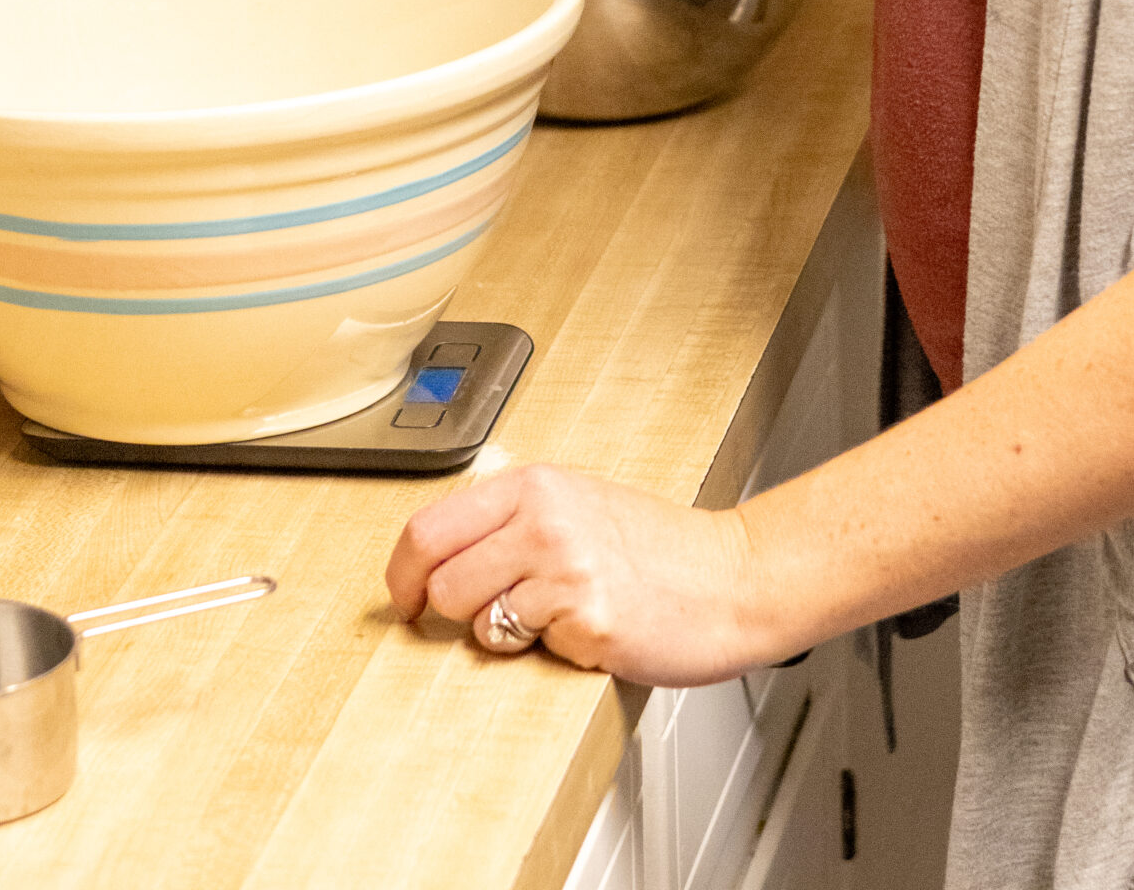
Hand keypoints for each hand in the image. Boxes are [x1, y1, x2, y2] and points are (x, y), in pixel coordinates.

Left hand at [385, 462, 773, 686]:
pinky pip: (525, 646)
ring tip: (544, 619)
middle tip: (471, 618)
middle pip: (439, 577)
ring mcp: (564, 567)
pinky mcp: (586, 617)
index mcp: (535, 484)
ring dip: (497, 632)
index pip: (428, 526)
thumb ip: (513, 520)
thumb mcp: (577, 505)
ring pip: (473, 616)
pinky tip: (581, 631)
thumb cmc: (658, 549)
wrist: (732, 577)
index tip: (403, 599)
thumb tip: (438, 556)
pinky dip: (543, 649)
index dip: (401, 573)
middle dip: (445, 610)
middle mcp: (544, 518)